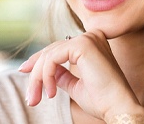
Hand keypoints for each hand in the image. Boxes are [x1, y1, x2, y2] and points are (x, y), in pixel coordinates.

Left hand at [19, 30, 143, 121]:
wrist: (118, 107)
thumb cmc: (101, 99)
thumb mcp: (76, 85)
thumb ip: (63, 74)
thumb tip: (49, 70)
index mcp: (92, 43)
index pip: (60, 47)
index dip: (40, 60)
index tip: (25, 71)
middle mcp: (91, 36)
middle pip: (53, 49)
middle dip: (36, 71)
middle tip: (30, 96)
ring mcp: (88, 38)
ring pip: (51, 54)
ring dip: (39, 77)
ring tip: (37, 97)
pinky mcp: (83, 45)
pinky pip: (54, 57)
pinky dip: (46, 75)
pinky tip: (51, 91)